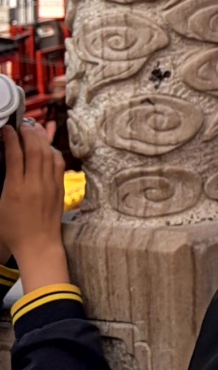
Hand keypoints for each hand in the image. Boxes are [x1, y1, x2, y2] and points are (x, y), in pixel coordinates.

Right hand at [0, 119, 70, 291]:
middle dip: (28, 133)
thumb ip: (2, 183)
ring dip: (42, 139)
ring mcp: (49, 185)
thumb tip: (4, 165)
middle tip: (22, 124)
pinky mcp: (59, 189)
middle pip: (35, 150)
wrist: (38, 245)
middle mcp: (34, 184)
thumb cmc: (13, 231)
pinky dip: (53, 152)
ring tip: (34, 128)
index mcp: (15, 189)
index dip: (11, 139)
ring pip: (48, 155)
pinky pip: (58, 165)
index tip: (6, 129)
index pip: (14, 155)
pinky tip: (47, 147)